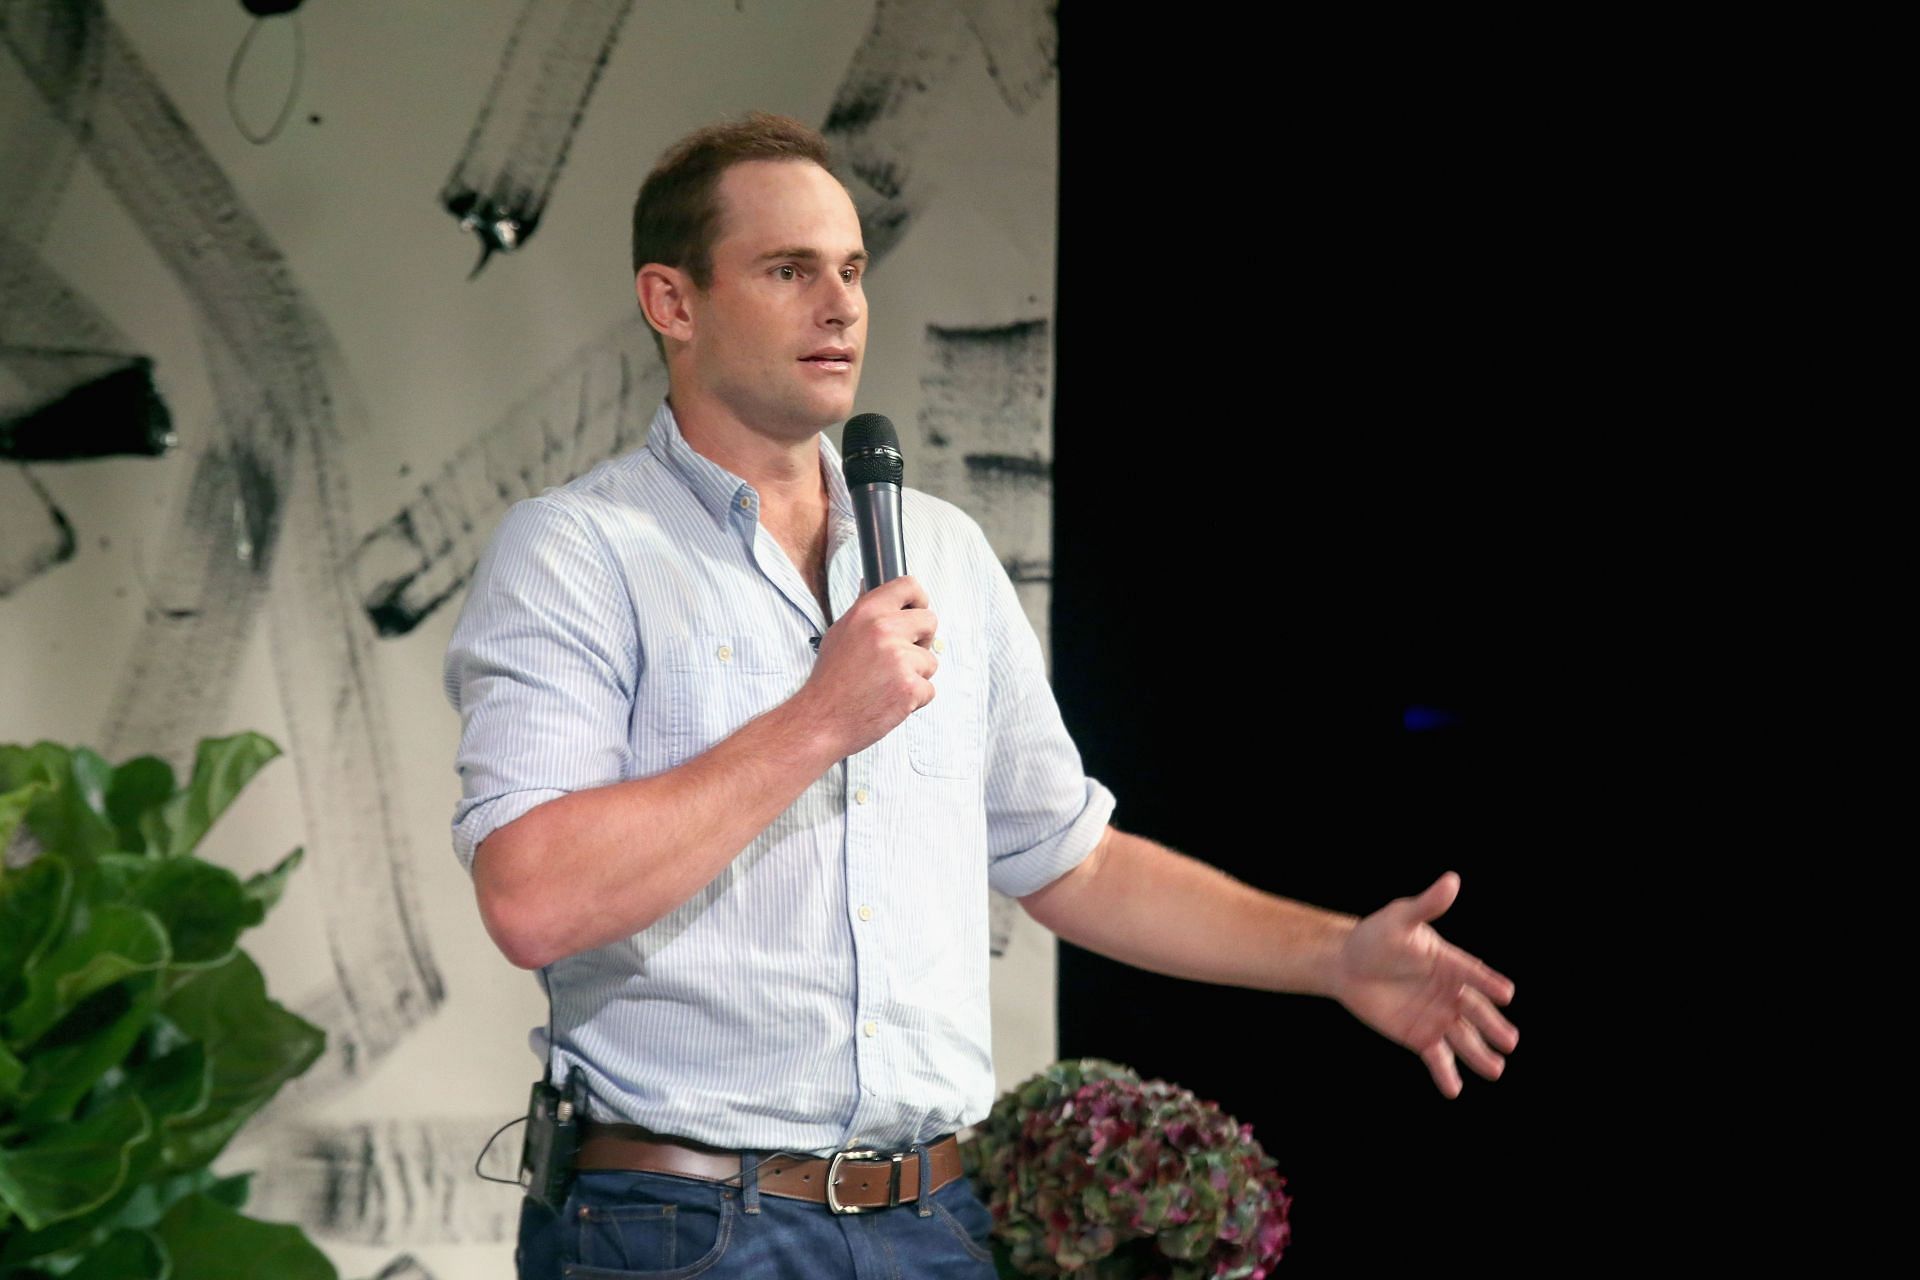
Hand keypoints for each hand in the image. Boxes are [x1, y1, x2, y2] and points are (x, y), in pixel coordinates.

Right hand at [796, 575, 937, 758]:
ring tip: (886, 683)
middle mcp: (885, 630)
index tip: (915, 611)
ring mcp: (900, 659)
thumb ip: (864, 611)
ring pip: (931, 660)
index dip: (918, 599)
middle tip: (900, 657)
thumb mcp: (840, 633)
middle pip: (930, 621)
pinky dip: (914, 699)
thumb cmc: (830, 680)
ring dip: (916, 675)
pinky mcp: (910, 687)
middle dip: (922, 640)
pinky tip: (890, 700)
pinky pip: (929, 689)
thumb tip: (870, 585)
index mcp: (867, 612)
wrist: (821, 720)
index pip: (909, 586)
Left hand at [1330, 872, 1517, 1097]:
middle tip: (1510, 1041)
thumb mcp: (1399, 919)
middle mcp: (1450, 992)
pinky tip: (1454, 1090)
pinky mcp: (1420, 1036)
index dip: (1488, 983)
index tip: (1507, 993)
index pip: (1474, 974)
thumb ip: (1426, 906)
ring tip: (1495, 1070)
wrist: (1346, 964)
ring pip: (1463, 1039)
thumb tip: (1452, 880)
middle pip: (1476, 1012)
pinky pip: (1437, 1057)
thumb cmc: (1375, 936)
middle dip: (1493, 1027)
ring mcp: (1437, 1017)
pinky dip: (1445, 1073)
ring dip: (1479, 1055)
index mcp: (1450, 963)